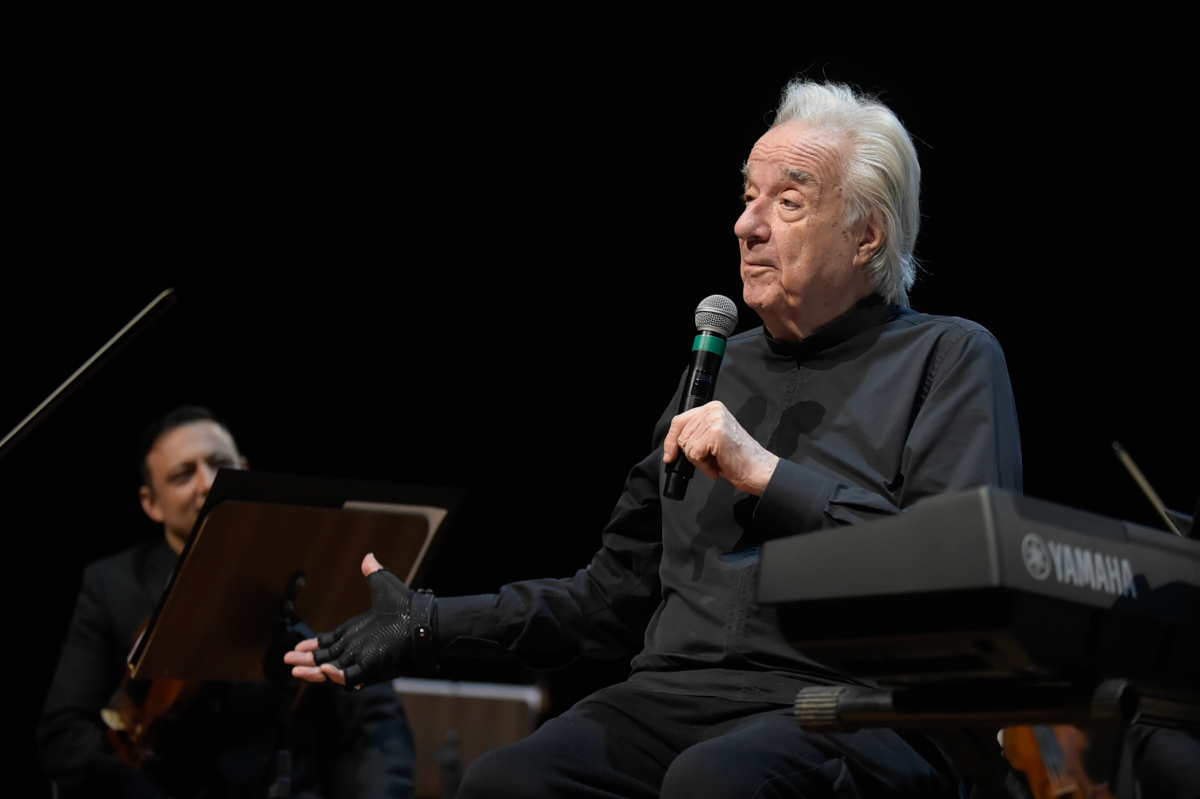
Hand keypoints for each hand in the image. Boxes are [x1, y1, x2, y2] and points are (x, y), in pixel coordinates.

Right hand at [284, 553, 435, 685]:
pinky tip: (326, 669)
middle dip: (305, 660)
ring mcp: (363, 658)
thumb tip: (368, 558)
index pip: (329, 643)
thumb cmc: (406, 605)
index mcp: (356, 634)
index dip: (313, 645)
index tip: (297, 646)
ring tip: (296, 669)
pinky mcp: (371, 665)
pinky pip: (350, 676)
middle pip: (324, 658)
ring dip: (313, 670)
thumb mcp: (384, 587)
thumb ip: (373, 574)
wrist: (424, 619)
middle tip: (287, 659)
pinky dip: (338, 675)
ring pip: (332, 670)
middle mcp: (356, 648)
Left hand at [663, 400, 778, 495]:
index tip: (669, 455)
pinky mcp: (716, 433)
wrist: (758, 470)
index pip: (679, 421)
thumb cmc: (738, 458)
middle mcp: (714, 410)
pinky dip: (704, 466)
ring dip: (699, 461)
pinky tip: (718, 466)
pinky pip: (694, 454)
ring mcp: (715, 420)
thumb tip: (671, 446)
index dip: (671, 441)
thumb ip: (695, 434)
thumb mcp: (712, 439)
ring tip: (717, 461)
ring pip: (687, 446)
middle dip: (692, 454)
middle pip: (681, 436)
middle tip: (711, 459)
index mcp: (713, 408)